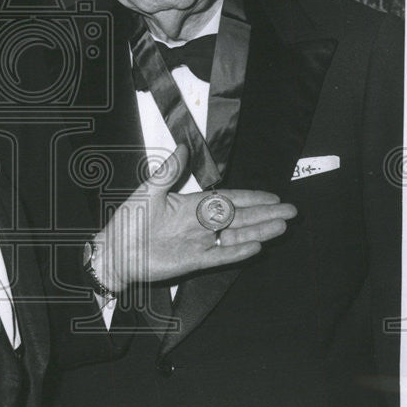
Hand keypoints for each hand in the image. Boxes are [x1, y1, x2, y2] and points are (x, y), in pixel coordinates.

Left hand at [91, 144, 296, 292]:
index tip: (273, 196)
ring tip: (282, 227)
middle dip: (265, 214)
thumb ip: (168, 172)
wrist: (115, 251)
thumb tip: (182, 146)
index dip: (251, 198)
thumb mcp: (148, 192)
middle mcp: (200, 224)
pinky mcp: (194, 261)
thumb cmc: (128, 221)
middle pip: (240, 218)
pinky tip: (257, 246)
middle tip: (291, 211)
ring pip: (236, 236)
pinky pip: (221, 255)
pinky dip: (238, 251)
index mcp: (192, 206)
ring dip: (259, 231)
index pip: (228, 200)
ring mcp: (199, 243)